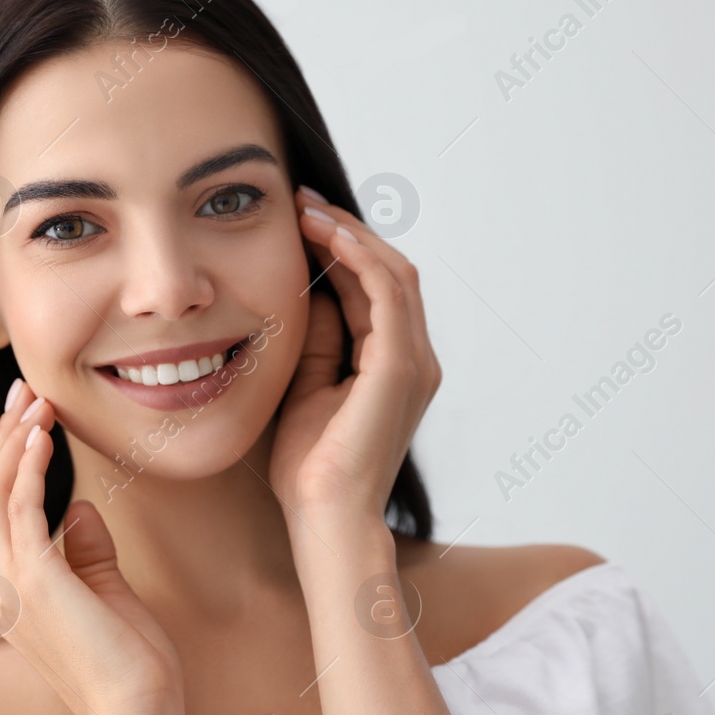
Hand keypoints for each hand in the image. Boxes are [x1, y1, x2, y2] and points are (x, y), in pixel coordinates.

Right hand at [0, 379, 184, 714]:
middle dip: (5, 440)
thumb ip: (85, 552)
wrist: (137, 710)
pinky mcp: (35, 582)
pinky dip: (29, 469)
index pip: (0, 514)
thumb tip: (77, 510)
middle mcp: (1, 590)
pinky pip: (21, 511)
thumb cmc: (130, 663)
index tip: (29, 419)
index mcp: (13, 595)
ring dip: (15, 443)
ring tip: (35, 402)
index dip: (10, 462)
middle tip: (23, 393)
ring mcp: (12, 588)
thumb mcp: (105, 594)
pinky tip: (45, 437)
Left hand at [269, 185, 441, 520]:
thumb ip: (319, 340)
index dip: (339, 249)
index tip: (299, 220)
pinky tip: (325, 236)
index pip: (373, 289)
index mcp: (395, 365)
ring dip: (350, 235)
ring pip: (393, 274)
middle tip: (302, 199)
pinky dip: (358, 258)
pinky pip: (387, 294)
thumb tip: (308, 291)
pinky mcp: (401, 367)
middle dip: (346, 230)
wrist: (323, 515)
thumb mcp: (307, 385)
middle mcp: (415, 359)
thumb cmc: (309, 467)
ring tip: (307, 208)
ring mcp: (414, 362)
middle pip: (389, 272)